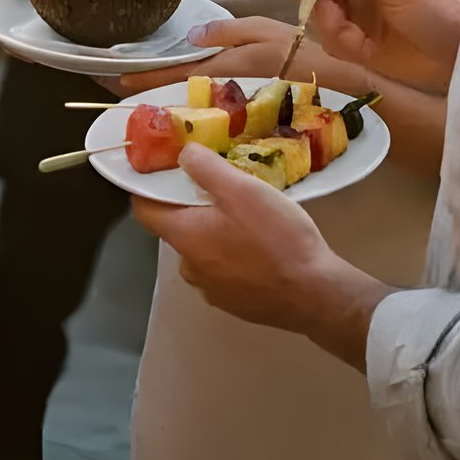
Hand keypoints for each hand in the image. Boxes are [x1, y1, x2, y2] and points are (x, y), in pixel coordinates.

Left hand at [113, 15, 300, 98]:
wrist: (333, 86)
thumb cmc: (299, 53)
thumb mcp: (261, 30)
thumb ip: (225, 33)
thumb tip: (191, 39)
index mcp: (224, 71)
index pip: (176, 77)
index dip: (147, 79)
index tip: (121, 80)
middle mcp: (224, 95)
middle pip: (179, 97)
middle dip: (153, 96)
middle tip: (127, 92)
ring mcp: (232, 110)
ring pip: (192, 108)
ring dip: (170, 103)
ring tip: (149, 98)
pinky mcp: (245, 116)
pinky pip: (210, 113)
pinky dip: (193, 108)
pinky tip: (186, 106)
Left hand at [135, 148, 385, 366]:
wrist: (314, 295)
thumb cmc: (276, 238)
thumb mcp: (242, 190)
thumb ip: (206, 168)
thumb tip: (183, 154)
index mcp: (184, 237)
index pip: (144, 211)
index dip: (148, 188)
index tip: (164, 169)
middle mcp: (190, 268)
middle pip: (178, 229)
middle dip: (194, 207)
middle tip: (224, 187)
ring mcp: (212, 290)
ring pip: (203, 250)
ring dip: (217, 231)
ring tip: (249, 216)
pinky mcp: (235, 304)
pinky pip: (224, 271)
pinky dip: (234, 255)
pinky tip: (262, 247)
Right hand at [286, 0, 459, 95]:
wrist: (458, 52)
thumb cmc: (435, 6)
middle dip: (319, 2)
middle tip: (335, 16)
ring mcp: (354, 6)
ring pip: (317, 12)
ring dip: (333, 27)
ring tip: (359, 37)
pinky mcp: (355, 36)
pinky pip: (330, 39)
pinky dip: (344, 45)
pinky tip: (367, 49)